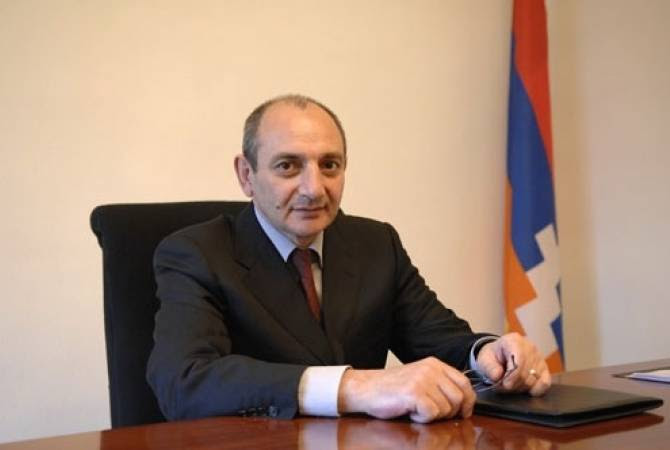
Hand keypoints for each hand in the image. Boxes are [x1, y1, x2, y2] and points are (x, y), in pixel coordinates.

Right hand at [337, 357, 475, 422]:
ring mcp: (423, 380)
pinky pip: (431, 414)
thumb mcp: (420, 378)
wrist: (366, 388)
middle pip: (459, 398)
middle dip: (450, 412)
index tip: (463, 412)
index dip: (468, 401)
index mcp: (434, 364)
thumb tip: (463, 402)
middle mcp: (431, 369)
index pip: (465, 383)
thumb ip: (440, 384)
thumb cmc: (392, 388)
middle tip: (431, 412)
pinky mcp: (414, 393)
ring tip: (416, 409)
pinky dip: (422, 418)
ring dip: (432, 415)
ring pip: (446, 408)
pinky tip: (411, 412)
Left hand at [475, 333, 550, 395]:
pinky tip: (526, 390)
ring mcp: (539, 357)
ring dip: (521, 387)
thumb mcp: (484, 359)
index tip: (504, 384)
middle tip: (503, 387)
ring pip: (534, 379)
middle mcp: (530, 347)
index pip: (519, 361)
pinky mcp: (545, 368)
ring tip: (510, 385)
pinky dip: (536, 390)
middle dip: (513, 384)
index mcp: (514, 341)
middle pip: (526, 372)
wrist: (499, 355)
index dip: (512, 376)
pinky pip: (545, 383)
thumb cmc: (492, 357)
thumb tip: (497, 376)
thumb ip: (489, 367)